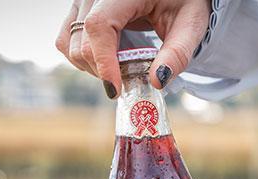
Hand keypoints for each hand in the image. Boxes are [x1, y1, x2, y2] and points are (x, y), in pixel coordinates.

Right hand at [55, 0, 209, 97]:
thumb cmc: (183, 2)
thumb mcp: (190, 25)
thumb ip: (177, 53)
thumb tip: (156, 82)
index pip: (99, 26)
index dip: (104, 62)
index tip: (116, 90)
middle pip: (83, 42)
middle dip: (103, 71)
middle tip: (129, 79)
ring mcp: (83, 0)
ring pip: (70, 44)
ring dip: (93, 67)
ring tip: (120, 68)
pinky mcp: (79, 10)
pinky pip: (67, 40)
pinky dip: (84, 59)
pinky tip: (108, 60)